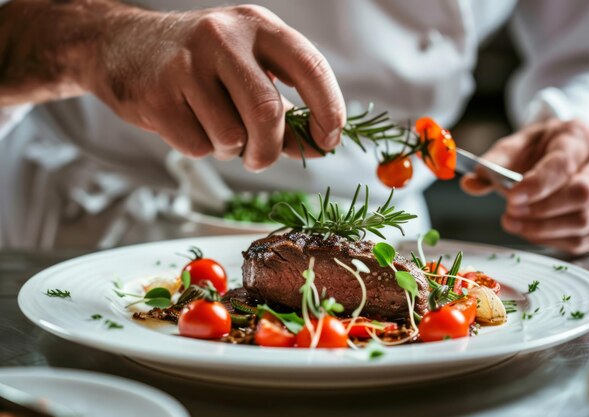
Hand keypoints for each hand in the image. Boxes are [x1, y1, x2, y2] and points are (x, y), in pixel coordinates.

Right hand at [84, 4, 344, 170]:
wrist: (122, 46)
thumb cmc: (200, 64)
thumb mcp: (247, 70)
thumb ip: (285, 110)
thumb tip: (318, 148)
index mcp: (256, 26)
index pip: (310, 67)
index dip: (329, 109)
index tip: (329, 138)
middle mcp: (223, 37)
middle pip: (266, 112)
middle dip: (270, 149)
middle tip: (261, 159)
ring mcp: (186, 65)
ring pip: (231, 136)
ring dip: (230, 149)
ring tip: (213, 126)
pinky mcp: (157, 95)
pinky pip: (197, 146)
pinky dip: (200, 147)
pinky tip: (186, 122)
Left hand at [461, 119, 588, 254]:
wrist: (563, 153)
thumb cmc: (538, 151)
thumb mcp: (513, 148)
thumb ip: (491, 165)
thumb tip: (470, 184)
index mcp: (577, 137)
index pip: (562, 164)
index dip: (536, 185)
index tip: (511, 197)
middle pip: (581, 194)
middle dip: (540, 210)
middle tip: (509, 213)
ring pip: (585, 221)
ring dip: (544, 229)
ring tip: (515, 223)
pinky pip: (587, 239)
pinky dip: (556, 242)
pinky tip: (533, 233)